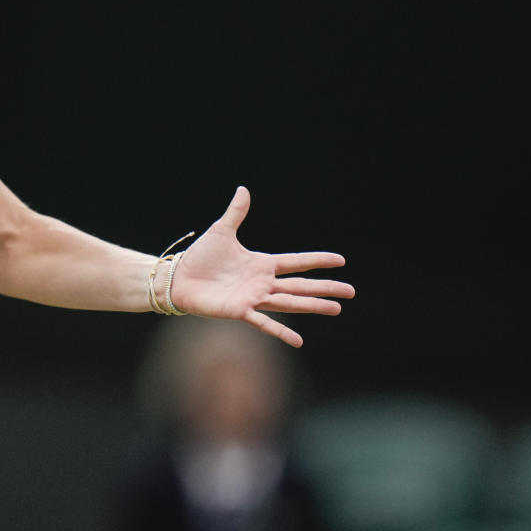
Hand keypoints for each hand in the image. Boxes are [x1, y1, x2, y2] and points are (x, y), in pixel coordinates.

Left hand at [170, 186, 354, 346]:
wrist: (179, 278)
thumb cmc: (200, 257)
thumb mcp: (221, 231)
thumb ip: (236, 213)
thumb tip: (243, 189)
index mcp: (261, 264)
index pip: (296, 262)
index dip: (317, 261)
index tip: (340, 260)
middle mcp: (262, 283)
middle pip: (300, 286)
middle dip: (326, 288)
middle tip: (351, 292)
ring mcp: (253, 298)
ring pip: (290, 303)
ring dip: (313, 306)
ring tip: (336, 309)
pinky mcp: (240, 311)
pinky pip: (264, 322)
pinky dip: (281, 332)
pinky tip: (299, 341)